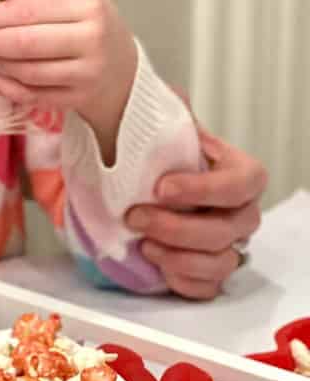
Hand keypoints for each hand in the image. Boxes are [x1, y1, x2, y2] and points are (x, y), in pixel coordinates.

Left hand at [0, 0, 137, 161]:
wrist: (119, 62)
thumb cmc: (80, 18)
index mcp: (84, 5)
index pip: (28, 12)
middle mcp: (90, 39)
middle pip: (25, 44)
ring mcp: (85, 74)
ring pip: (25, 72)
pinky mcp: (76, 100)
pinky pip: (29, 96)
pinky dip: (0, 87)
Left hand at [125, 124, 265, 298]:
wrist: (134, 192)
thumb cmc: (155, 162)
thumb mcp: (158, 133)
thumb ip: (168, 116)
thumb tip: (170, 92)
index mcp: (236, 173)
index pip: (246, 181)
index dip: (206, 188)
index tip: (161, 187)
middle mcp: (239, 212)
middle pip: (230, 228)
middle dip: (179, 226)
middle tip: (136, 216)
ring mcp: (226, 245)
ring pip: (220, 262)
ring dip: (178, 255)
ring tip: (143, 242)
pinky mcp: (207, 274)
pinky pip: (206, 288)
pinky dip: (180, 279)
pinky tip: (155, 263)